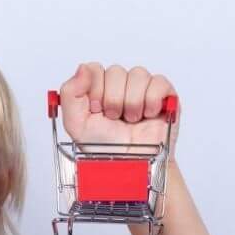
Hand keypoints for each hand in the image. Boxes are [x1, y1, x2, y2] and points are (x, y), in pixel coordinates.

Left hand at [58, 63, 174, 146]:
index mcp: (98, 88)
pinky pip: (158, 82)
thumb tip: (82, 68)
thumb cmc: (105, 149)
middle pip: (116, 71)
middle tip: (114, 118)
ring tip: (131, 120)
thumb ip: (70, 92)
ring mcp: (143, 88)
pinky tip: (147, 115)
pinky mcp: (165, 94)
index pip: (95, 69)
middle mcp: (120, 85)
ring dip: (132, 103)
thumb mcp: (76, 123)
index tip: (96, 110)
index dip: (95, 91)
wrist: (129, 167)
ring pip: (137, 74)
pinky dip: (151, 101)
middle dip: (113, 100)